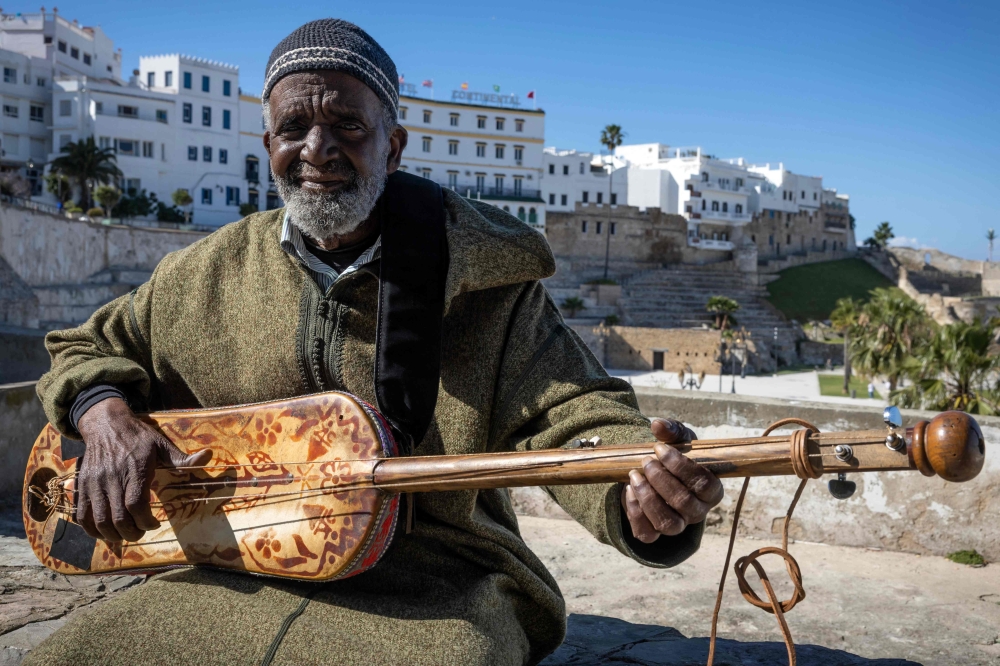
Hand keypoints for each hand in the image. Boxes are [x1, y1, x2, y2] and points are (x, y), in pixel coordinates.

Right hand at [74, 397, 210, 541]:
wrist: (106, 424)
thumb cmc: (138, 437)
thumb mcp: (162, 444)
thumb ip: (182, 458)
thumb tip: (208, 456)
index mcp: (135, 469)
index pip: (136, 504)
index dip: (146, 521)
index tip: (154, 524)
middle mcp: (112, 478)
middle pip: (118, 517)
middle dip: (131, 532)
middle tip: (140, 532)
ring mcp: (95, 483)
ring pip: (99, 520)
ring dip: (112, 534)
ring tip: (125, 534)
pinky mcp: (83, 485)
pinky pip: (82, 514)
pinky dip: (91, 529)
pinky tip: (104, 532)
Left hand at [621, 418, 723, 542]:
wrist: (656, 472)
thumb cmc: (674, 456)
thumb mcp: (677, 440)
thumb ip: (672, 431)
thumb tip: (658, 425)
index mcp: (711, 491)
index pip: (705, 484)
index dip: (681, 467)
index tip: (659, 449)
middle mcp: (697, 512)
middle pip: (684, 503)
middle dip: (661, 480)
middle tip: (646, 461)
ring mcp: (678, 525)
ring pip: (668, 524)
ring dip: (648, 498)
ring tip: (634, 475)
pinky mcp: (655, 533)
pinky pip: (647, 533)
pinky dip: (635, 512)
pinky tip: (628, 490)